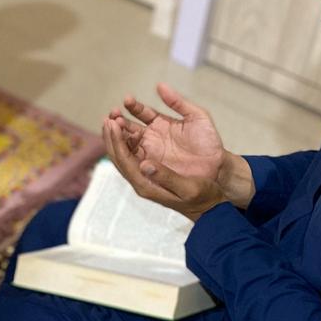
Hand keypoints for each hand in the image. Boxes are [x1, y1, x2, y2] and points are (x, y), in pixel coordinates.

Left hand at [102, 115, 226, 221]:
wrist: (210, 205)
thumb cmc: (202, 197)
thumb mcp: (188, 188)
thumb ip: (167, 177)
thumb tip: (145, 164)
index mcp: (146, 185)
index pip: (124, 160)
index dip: (117, 140)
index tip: (113, 122)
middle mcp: (141, 179)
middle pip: (118, 155)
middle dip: (112, 135)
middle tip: (110, 115)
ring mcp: (145, 173)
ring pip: (125, 152)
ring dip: (119, 134)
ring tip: (116, 115)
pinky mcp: (152, 167)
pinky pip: (135, 151)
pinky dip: (130, 136)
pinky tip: (131, 125)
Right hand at [107, 84, 223, 181]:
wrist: (217, 166)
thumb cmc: (209, 142)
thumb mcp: (197, 117)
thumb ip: (178, 102)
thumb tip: (159, 85)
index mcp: (159, 124)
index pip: (140, 113)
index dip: (132, 107)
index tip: (127, 100)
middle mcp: (151, 138)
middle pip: (127, 128)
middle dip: (118, 121)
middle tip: (113, 114)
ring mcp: (149, 153)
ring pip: (125, 144)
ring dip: (116, 135)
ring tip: (111, 125)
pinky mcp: (149, 168)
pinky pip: (131, 161)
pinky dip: (123, 152)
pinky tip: (119, 143)